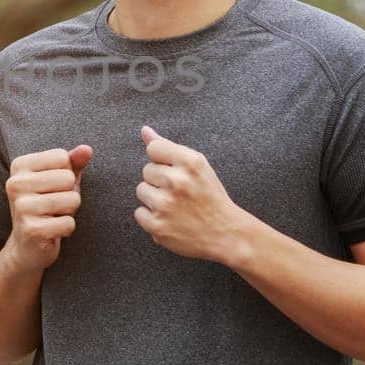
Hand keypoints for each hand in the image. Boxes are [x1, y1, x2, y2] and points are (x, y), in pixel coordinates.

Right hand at [5, 144, 92, 273]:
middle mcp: (15, 184)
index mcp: (19, 166)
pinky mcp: (31, 230)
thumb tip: (87, 149)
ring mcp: (21, 207)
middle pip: (68, 178)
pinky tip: (51, 232)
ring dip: (69, 212)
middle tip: (53, 206)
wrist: (26, 247)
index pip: (62, 157)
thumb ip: (73, 162)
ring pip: (72, 200)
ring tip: (52, 217)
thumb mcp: (58, 180)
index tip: (51, 188)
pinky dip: (66, 229)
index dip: (66, 175)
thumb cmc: (46, 207)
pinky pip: (69, 223)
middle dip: (69, 195)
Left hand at [134, 125, 245, 263]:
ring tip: (174, 206)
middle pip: (147, 170)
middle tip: (180, 192)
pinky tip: (169, 219)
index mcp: (190, 162)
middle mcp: (177, 181)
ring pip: (141, 190)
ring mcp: (165, 205)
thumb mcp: (197, 166)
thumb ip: (168, 147)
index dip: (163, 160)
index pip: (154, 148)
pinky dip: (151, 218)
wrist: (225, 234)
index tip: (175, 171)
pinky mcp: (157, 226)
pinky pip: (139, 213)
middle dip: (160, 180)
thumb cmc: (209, 196)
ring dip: (153, 198)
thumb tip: (144, 130)